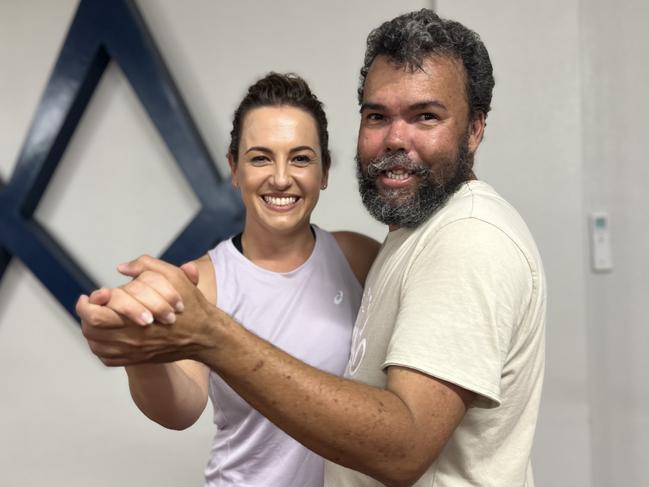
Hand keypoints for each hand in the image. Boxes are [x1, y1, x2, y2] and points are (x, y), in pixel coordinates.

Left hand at [77, 256, 214, 365]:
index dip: (91, 301)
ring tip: (97, 314)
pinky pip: (105, 357)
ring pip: (95, 343)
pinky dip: (99, 345)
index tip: (98, 292)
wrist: (204, 335)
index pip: (96, 314)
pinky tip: (104, 332)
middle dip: (86, 312)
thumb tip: (122, 268)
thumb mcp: (174, 277)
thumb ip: (147, 265)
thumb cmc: (190, 305)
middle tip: (90, 302)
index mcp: (138, 318)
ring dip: (90, 327)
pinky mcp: (135, 360)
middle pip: (91, 329)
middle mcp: (132, 339)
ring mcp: (132, 352)